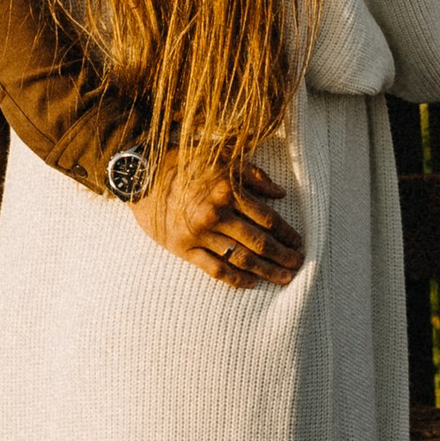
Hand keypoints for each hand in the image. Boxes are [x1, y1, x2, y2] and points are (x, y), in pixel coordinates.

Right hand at [135, 155, 303, 286]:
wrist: (141, 176)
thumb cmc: (183, 162)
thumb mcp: (220, 157)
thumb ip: (253, 175)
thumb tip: (281, 193)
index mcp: (228, 190)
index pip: (267, 218)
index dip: (287, 232)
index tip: (298, 242)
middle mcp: (216, 214)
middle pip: (259, 242)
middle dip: (283, 256)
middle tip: (298, 264)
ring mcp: (200, 234)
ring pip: (241, 259)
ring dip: (266, 271)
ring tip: (283, 278)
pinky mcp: (184, 248)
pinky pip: (215, 269)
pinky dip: (236, 279)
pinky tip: (251, 283)